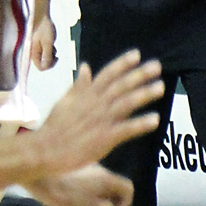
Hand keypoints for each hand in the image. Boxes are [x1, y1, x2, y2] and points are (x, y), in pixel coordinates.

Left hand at [28, 164, 134, 205]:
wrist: (37, 172)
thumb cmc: (62, 192)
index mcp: (106, 179)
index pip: (128, 189)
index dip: (126, 204)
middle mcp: (100, 170)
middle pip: (113, 188)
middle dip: (108, 204)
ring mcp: (87, 166)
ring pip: (99, 184)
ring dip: (95, 199)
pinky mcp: (73, 166)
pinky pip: (86, 180)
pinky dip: (84, 191)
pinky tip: (70, 199)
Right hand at [31, 15, 56, 71]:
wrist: (41, 15)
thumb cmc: (44, 28)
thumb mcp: (48, 43)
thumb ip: (47, 55)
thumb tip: (46, 67)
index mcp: (33, 53)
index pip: (41, 67)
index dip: (50, 65)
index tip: (56, 57)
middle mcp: (32, 52)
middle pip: (42, 63)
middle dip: (51, 59)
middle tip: (55, 50)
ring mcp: (34, 48)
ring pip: (44, 58)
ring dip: (50, 54)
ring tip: (52, 44)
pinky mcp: (37, 44)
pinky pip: (43, 51)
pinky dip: (49, 49)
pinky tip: (51, 42)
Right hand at [33, 50, 163, 174]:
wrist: (45, 150)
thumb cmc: (55, 127)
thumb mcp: (65, 101)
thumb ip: (79, 85)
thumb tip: (86, 67)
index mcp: (86, 94)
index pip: (106, 74)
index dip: (122, 63)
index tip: (137, 54)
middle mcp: (95, 104)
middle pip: (120, 85)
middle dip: (139, 74)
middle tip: (157, 66)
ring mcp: (100, 120)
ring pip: (125, 103)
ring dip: (144, 94)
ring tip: (161, 87)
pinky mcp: (104, 138)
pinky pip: (126, 129)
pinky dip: (140, 124)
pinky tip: (155, 119)